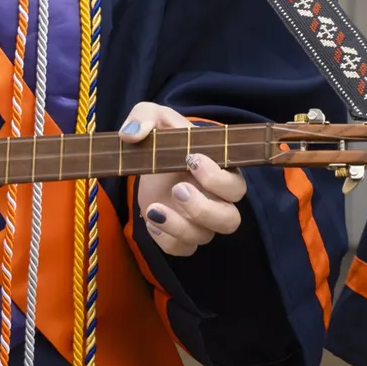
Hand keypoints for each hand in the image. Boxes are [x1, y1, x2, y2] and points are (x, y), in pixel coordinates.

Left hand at [121, 101, 245, 257]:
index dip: (218, 178)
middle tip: (178, 189)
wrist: (151, 159)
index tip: (191, 159)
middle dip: (204, 209)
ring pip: (204, 237)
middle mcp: (217, 201)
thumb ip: (144, 116)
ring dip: (179, 227)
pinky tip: (151, 219)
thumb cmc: (164, 138)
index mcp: (222, 172)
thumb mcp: (154, 118)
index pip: (235, 185)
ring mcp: (200, 221)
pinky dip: (166, 240)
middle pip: (230, 220)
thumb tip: (131, 135)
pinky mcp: (180, 235)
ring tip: (154, 208)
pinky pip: (182, 249)